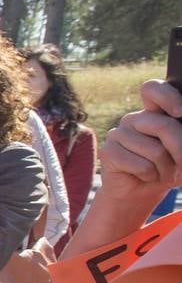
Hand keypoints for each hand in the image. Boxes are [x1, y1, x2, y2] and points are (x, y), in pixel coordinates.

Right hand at [97, 79, 181, 212]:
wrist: (139, 193)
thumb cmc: (165, 169)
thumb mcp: (180, 152)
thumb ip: (180, 137)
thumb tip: (180, 128)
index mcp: (152, 113)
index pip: (152, 89)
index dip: (167, 97)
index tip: (180, 113)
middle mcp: (134, 120)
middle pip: (163, 125)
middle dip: (180, 150)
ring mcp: (118, 134)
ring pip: (155, 150)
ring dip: (165, 169)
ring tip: (160, 173)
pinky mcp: (108, 152)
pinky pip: (141, 165)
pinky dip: (149, 176)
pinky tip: (143, 176)